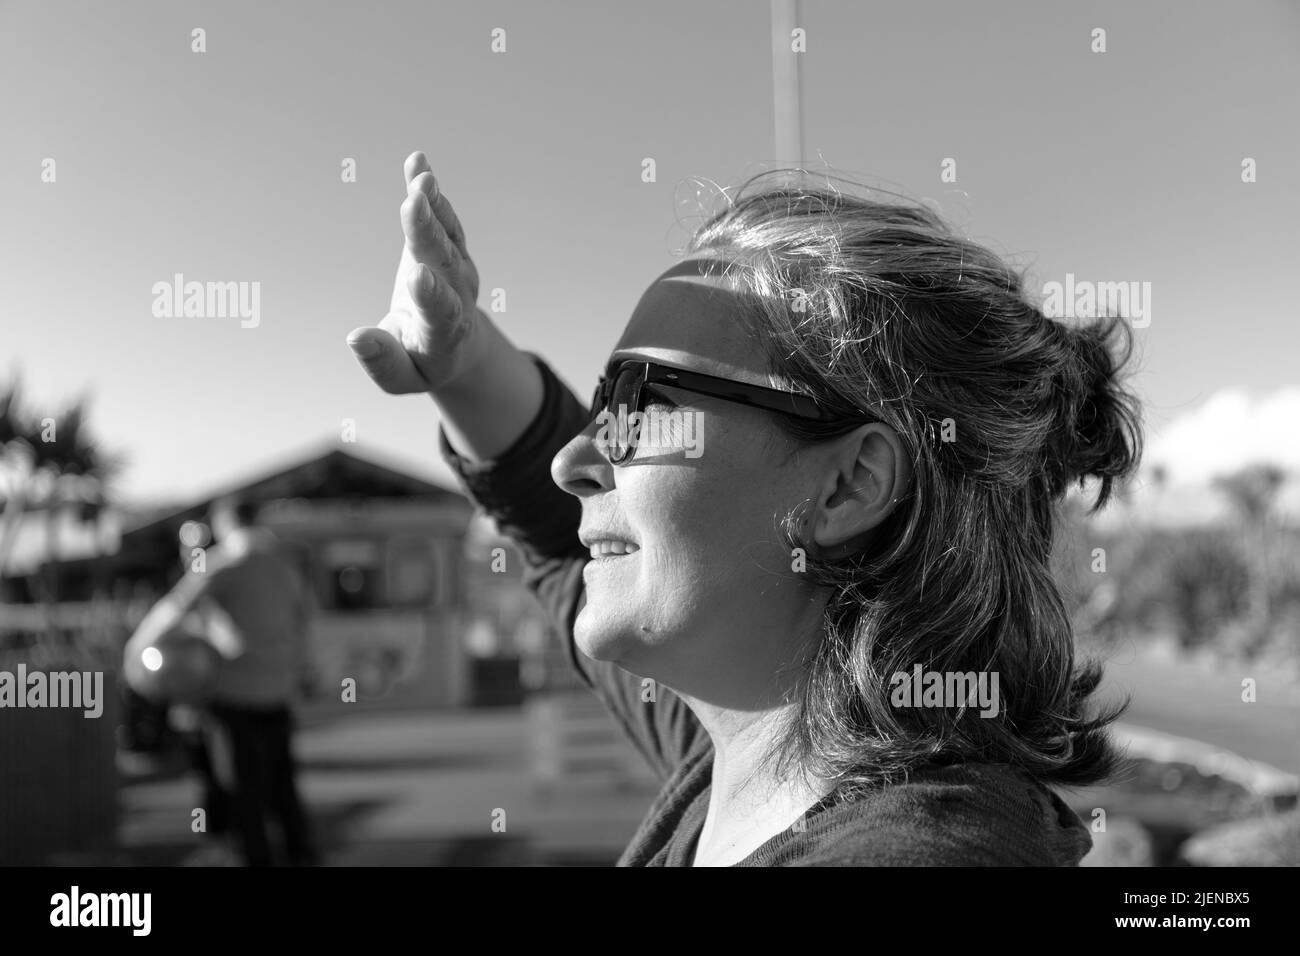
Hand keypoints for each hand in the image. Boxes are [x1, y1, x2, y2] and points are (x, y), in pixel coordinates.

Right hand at [348, 151, 485, 393]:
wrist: (459, 344)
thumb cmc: (422, 362)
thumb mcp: (403, 376)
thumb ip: (383, 361)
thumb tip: (355, 338)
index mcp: (444, 330)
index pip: (440, 310)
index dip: (430, 295)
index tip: (418, 277)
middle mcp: (456, 293)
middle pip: (443, 260)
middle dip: (427, 232)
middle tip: (415, 203)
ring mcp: (456, 266)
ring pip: (447, 234)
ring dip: (434, 205)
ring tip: (421, 177)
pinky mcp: (448, 246)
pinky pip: (442, 216)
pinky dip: (429, 191)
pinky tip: (417, 162)